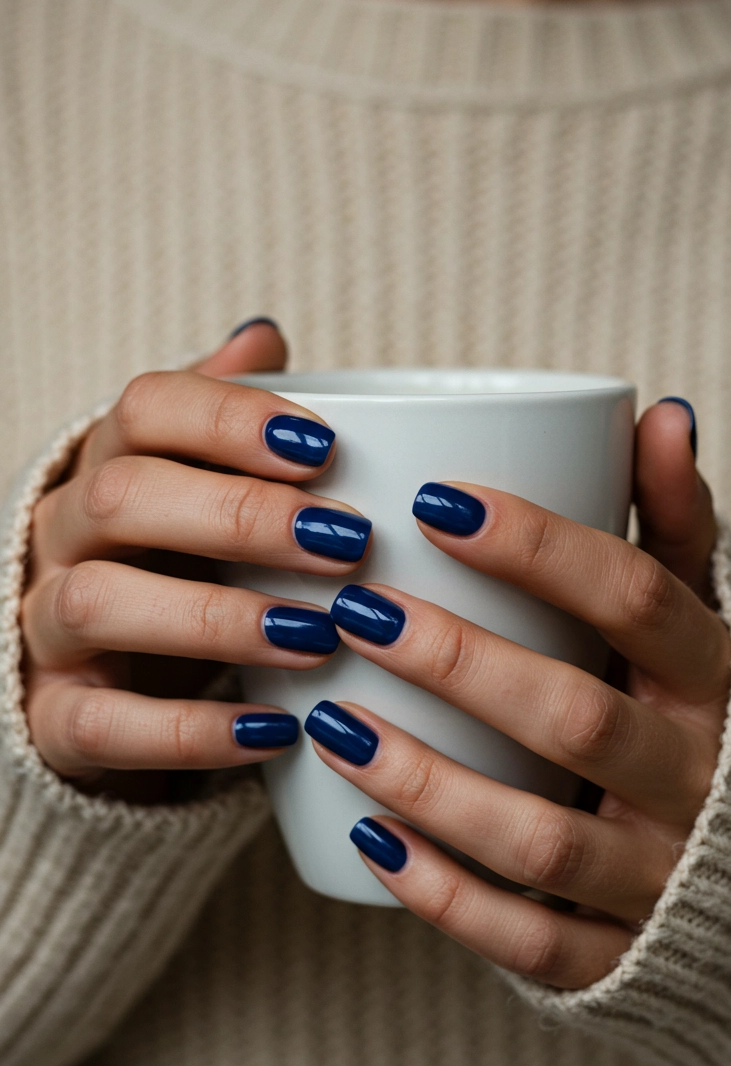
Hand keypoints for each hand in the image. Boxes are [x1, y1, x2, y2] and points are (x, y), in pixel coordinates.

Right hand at [21, 322, 370, 801]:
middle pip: (123, 497)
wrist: (107, 687)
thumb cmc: (177, 569)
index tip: (326, 446)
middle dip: (239, 514)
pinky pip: (102, 723)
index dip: (231, 420)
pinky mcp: (54, 719)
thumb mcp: (202, 491)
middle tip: (346, 542)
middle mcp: (64, 535)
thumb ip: (230, 421)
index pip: (145, 408)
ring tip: (316, 635)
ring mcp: (48, 627)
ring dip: (217, 617)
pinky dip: (189, 730)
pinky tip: (274, 729)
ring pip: (101, 602)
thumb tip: (264, 335)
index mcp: (110, 465)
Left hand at [307, 400, 730, 988]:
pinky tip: (364, 837)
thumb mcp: (698, 621)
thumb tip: (662, 415)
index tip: (434, 500)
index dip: (540, 548)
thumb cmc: (692, 718)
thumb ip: (675, 526)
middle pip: (575, 718)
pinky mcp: (614, 953)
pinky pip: (527, 938)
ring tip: (331, 726)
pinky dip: (443, 894)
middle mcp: (694, 777)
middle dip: (458, 662)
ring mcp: (656, 875)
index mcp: (713, 680)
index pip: (638, 600)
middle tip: (355, 610)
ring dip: (427, 781)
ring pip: (539, 838)